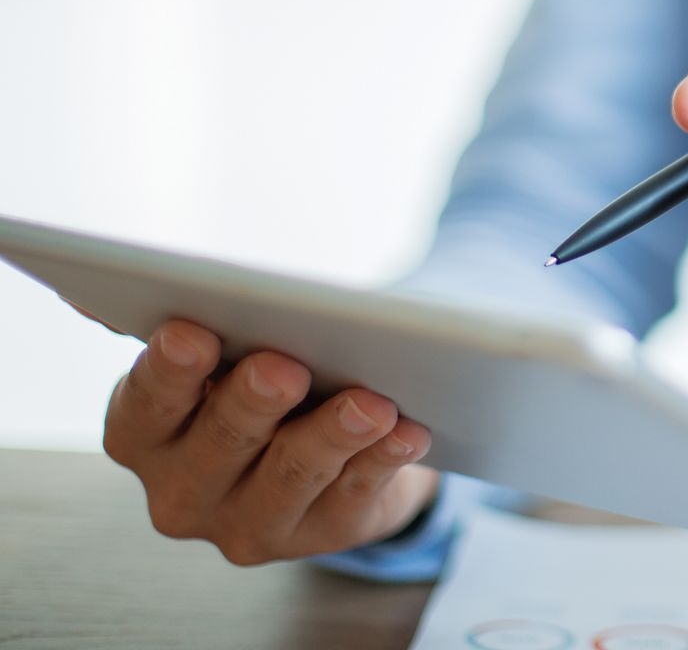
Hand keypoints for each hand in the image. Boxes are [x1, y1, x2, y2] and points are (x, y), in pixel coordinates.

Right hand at [102, 318, 438, 565]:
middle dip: (252, 403)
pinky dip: (382, 461)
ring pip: (292, 475)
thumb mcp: (231, 352)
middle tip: (283, 368)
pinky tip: (408, 435)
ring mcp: (248, 523)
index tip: (191, 334)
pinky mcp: (317, 534)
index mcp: (144, 435)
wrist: (329, 443)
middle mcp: (182, 491)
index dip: (167, 372)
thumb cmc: (269, 373)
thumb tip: (170, 290)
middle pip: (219, 443)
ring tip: (370, 405)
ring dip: (332, 435)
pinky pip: (352, 496)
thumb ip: (212, 325)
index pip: (143, 405)